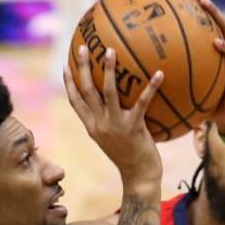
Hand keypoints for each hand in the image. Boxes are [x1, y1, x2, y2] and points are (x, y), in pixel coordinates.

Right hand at [64, 45, 163, 185]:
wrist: (139, 177)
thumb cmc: (130, 157)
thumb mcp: (114, 139)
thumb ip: (111, 122)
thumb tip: (118, 103)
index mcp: (93, 127)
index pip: (75, 102)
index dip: (69, 83)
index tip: (65, 65)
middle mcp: (100, 125)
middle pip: (87, 91)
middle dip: (83, 68)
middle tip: (84, 47)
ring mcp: (115, 126)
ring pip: (108, 93)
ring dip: (108, 70)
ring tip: (111, 51)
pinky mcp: (133, 128)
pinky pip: (142, 103)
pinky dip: (150, 87)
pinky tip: (159, 73)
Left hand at [183, 0, 224, 135]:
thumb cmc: (210, 106)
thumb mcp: (189, 91)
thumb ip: (175, 81)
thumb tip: (146, 80)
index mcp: (214, 52)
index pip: (204, 24)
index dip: (192, 9)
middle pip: (216, 19)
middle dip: (204, 2)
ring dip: (217, 15)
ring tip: (205, 4)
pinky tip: (216, 43)